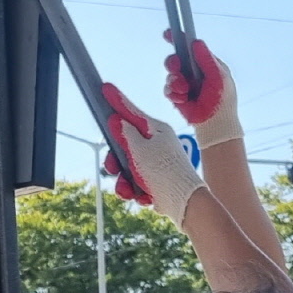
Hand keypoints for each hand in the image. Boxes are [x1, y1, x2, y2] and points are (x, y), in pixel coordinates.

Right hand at [100, 84, 202, 225]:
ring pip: (129, 166)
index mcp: (156, 130)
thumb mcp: (140, 151)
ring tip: (128, 191)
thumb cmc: (164, 173)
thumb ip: (125, 135)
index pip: (131, 112)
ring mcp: (159, 162)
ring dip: (124, 180)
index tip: (106, 88)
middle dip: (116, 160)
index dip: (117, 101)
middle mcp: (158, 144)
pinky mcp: (158, 180)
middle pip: (126, 144)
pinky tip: (141, 197)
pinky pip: (138, 181)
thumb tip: (118, 120)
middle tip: (111, 167)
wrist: (186, 203)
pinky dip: (136, 190)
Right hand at [163, 33, 241, 151]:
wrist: (216, 124)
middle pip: (175, 59)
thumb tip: (196, 42)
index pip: (190, 47)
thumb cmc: (223, 101)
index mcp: (205, 63)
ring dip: (175, 82)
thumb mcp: (219, 77)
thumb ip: (207, 60)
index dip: (179, 39)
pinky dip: (173, 94)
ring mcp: (185, 83)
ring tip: (184, 92)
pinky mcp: (177, 96)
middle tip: (176, 68)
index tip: (168, 33)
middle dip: (173, 63)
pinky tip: (182, 99)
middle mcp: (193, 71)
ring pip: (170, 75)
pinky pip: (168, 89)